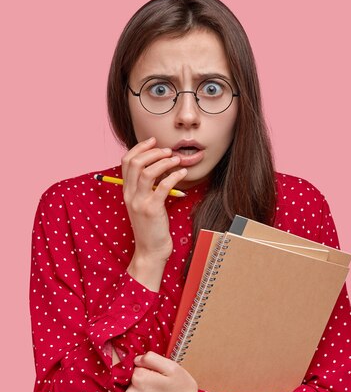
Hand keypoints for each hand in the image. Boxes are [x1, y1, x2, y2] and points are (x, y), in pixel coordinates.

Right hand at [122, 137, 186, 290]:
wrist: (150, 250)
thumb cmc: (152, 226)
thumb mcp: (144, 203)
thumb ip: (147, 187)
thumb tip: (160, 166)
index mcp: (126, 191)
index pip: (126, 161)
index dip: (139, 147)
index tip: (153, 141)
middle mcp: (130, 195)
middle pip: (135, 163)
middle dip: (153, 152)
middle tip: (168, 151)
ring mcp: (140, 202)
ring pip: (147, 171)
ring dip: (164, 161)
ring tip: (176, 160)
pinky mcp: (152, 209)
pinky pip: (162, 186)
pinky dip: (174, 176)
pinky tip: (182, 173)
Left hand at [125, 351, 197, 391]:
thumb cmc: (182, 391)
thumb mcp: (172, 368)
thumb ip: (152, 358)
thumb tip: (138, 358)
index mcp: (139, 378)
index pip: (139, 362)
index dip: (151, 365)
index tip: (161, 372)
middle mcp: (132, 391)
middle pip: (136, 373)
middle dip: (148, 374)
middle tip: (163, 381)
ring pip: (137, 384)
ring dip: (147, 384)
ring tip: (161, 389)